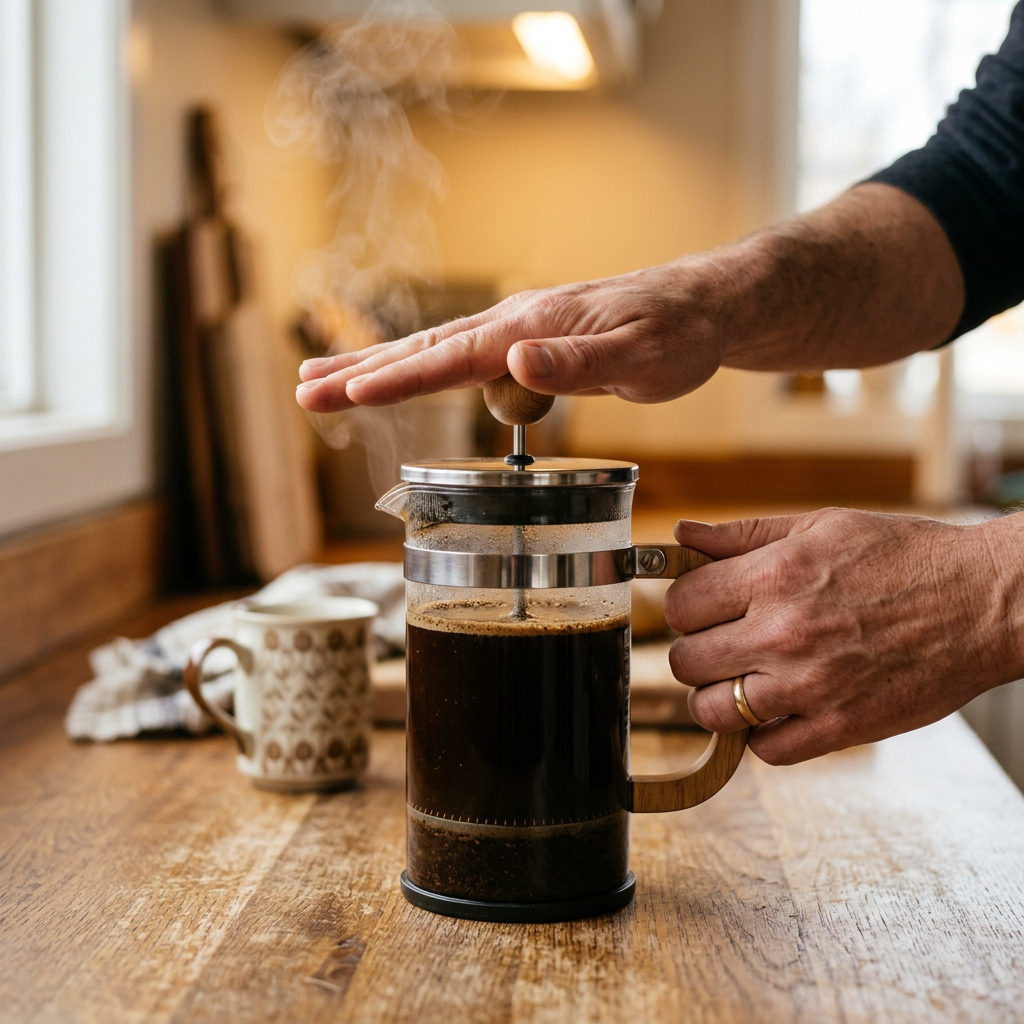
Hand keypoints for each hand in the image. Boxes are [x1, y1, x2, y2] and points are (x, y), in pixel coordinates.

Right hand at [294, 259, 732, 411]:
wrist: (701, 308)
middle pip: (422, 349)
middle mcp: (513, 324)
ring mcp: (515, 331)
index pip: (451, 358)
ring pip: (431, 351)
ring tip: (321, 380)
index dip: (397, 380)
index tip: (347, 394)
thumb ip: (579, 364)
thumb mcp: (643, 357)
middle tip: (302, 389)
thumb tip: (515, 363)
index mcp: (531, 328)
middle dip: (359, 372)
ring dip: (373, 367)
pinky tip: (397, 376)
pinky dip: (415, 368)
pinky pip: (459, 359)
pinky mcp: (525, 343)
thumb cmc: (677, 335)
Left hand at [665, 508, 1023, 764]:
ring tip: (741, 681)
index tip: (702, 610)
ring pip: (712, 712)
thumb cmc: (904, 556)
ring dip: (716, 699)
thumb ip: (742, 534)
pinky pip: (766, 750)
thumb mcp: (820, 526)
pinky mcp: (843, 726)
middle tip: (721, 646)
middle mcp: (784, 631)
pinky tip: (779, 709)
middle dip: (695, 652)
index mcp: (774, 575)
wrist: (985, 601)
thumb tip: (680, 533)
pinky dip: (762, 735)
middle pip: (685, 660)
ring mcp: (812, 684)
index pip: (680, 605)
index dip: (684, 608)